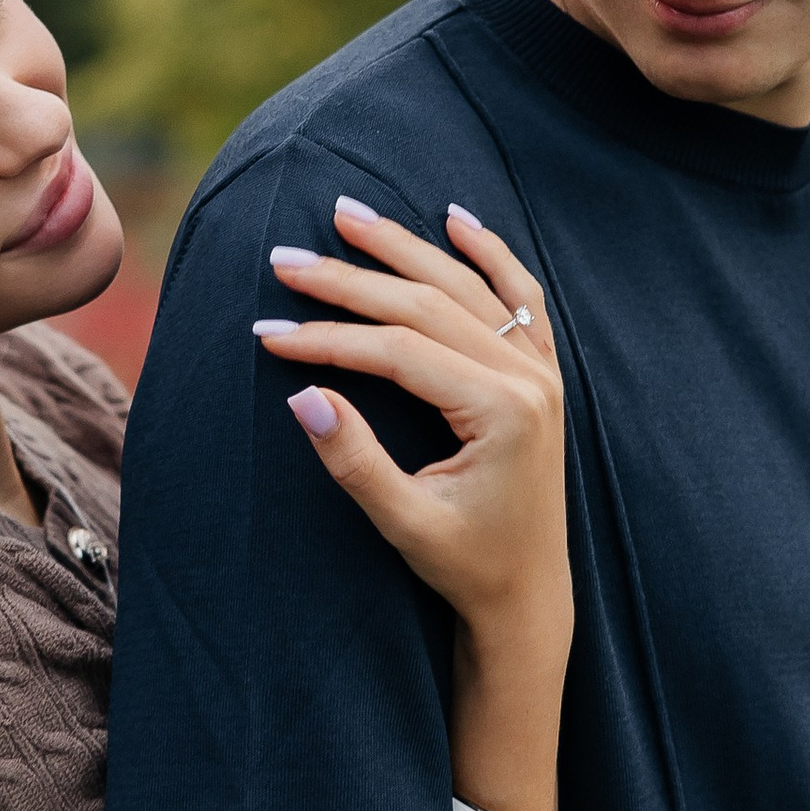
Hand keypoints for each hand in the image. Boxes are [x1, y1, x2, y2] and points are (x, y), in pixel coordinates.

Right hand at [254, 199, 569, 651]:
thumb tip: (302, 397)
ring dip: (406, 246)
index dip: (329, 337)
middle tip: (285, 259)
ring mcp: (542, 373)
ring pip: (468, 287)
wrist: (528, 595)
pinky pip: (519, 298)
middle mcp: (530, 380)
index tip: (268, 333)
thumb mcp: (404, 522)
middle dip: (351, 278)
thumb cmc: (466, 565)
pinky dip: (489, 254)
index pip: (400, 351)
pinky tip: (456, 218)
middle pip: (429, 303)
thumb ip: (355, 460)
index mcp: (503, 412)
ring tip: (347, 215)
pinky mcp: (541, 376)